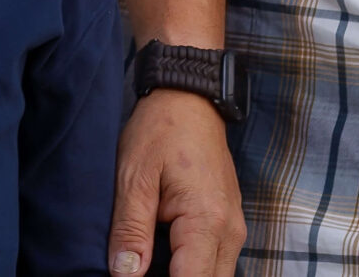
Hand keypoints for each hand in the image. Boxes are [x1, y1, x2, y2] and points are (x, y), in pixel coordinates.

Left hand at [110, 88, 244, 276]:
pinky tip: (162, 261)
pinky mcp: (228, 224)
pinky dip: (192, 268)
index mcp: (207, 221)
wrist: (189, 98)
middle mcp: (230, 231)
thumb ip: (130, 230)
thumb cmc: (160, 130)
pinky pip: (215, 261)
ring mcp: (234, 228)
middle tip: (136, 272)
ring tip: (148, 265)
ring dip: (185, 276)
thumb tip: (124, 275)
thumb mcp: (134, 177)